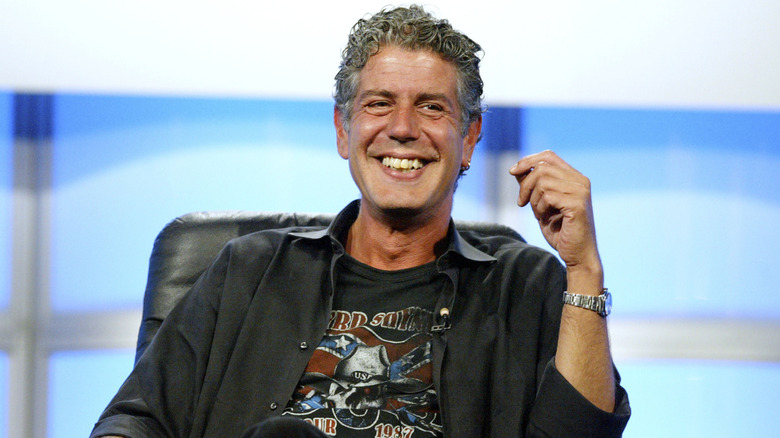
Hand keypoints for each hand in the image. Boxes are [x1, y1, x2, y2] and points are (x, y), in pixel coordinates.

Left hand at [509, 150, 600, 271]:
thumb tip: (517, 170)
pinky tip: (545, 219)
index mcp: (574, 178)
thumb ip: (533, 187)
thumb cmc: (560, 231)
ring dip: (533, 200)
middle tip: (522, 203)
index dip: (528, 160)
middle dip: (525, 185)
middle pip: (542, 167)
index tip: (513, 172)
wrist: (577, 255)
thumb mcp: (542, 204)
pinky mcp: (577, 204)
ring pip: (542, 182)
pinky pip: (548, 197)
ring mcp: (581, 191)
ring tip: (539, 214)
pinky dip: (540, 208)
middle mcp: (580, 181)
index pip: (548, 156)